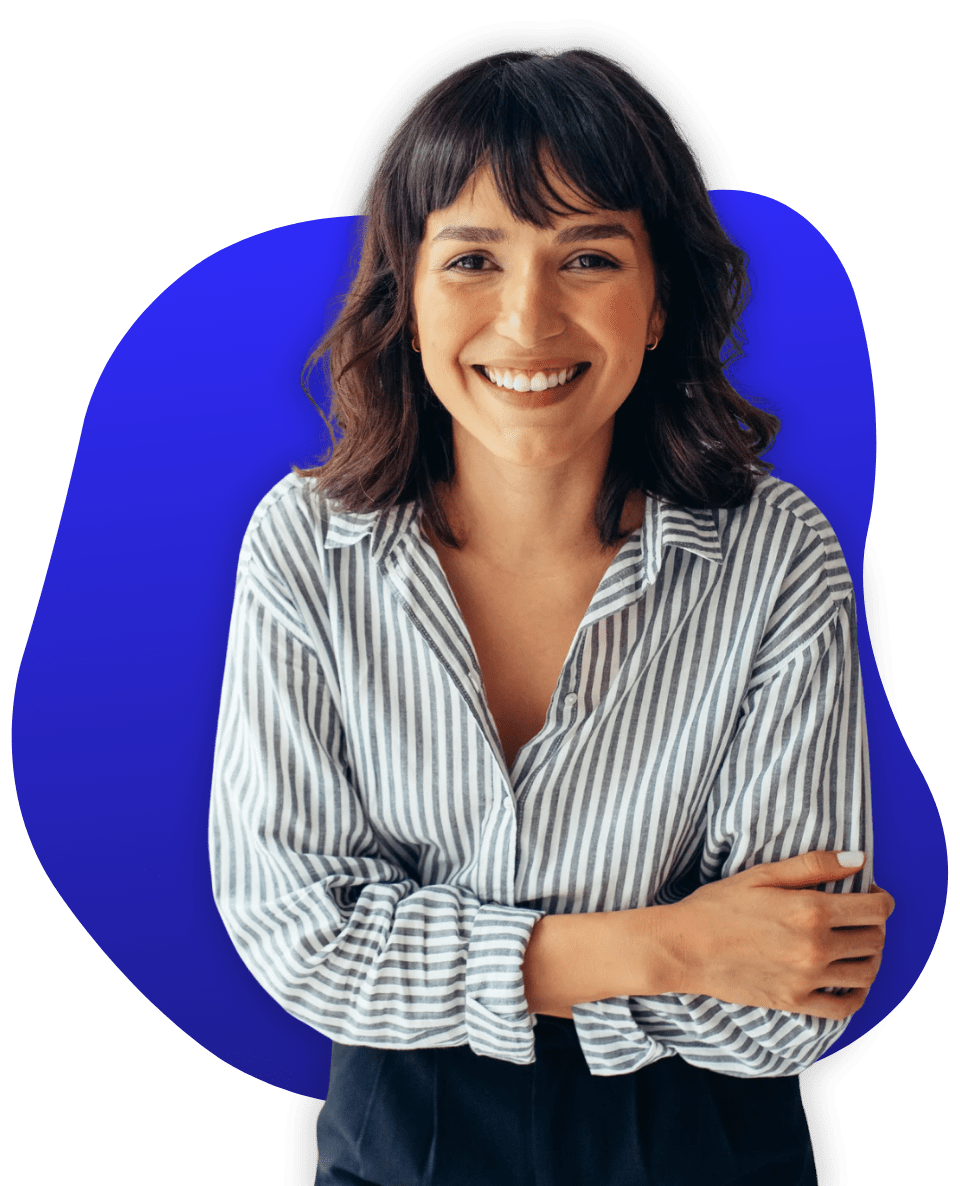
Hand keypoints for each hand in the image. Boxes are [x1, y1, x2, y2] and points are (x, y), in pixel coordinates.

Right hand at [665, 851, 893, 1018]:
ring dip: (870, 957)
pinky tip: (847, 979)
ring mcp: (808, 979)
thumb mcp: (763, 875)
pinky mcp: (796, 1003)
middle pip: (875, 939)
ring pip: (867, 972)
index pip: (876, 909)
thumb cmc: (718, 906)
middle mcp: (816, 947)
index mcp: (811, 911)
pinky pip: (845, 1007)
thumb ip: (813, 865)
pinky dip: (857, 994)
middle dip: (874, 925)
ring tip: (854, 945)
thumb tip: (858, 860)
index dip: (880, 899)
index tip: (869, 894)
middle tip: (857, 917)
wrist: (684, 948)